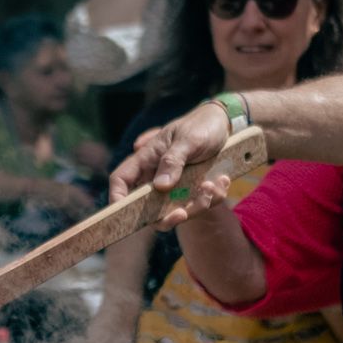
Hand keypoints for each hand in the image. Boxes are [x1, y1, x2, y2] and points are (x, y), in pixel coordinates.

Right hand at [111, 101, 231, 226]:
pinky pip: (198, 205)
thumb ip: (173, 161)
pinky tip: (222, 180)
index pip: (121, 180)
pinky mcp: (192, 192)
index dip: (117, 197)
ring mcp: (175, 187)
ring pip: (175, 211)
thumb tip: (160, 186)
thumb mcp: (188, 139)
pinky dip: (212, 198)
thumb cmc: (201, 126)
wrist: (224, 125)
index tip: (123, 212)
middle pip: (147, 208)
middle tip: (182, 214)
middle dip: (165, 217)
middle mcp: (157, 177)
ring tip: (213, 185)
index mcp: (147, 159)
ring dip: (196, 205)